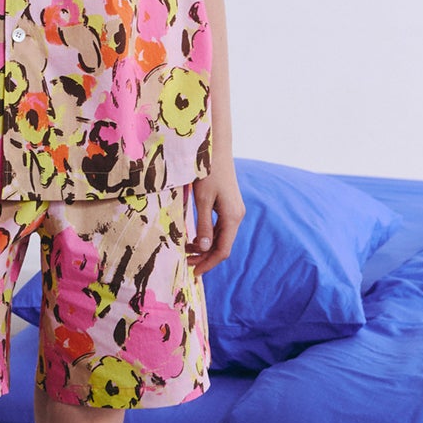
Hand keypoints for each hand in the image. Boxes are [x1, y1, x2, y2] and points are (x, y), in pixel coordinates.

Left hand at [187, 160, 244, 275]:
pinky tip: (195, 238)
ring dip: (205, 247)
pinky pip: (220, 228)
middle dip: (205, 258)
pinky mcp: (229, 205)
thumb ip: (203, 224)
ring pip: (221, 237)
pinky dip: (208, 236)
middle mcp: (237, 216)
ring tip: (186, 251)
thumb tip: (204, 248)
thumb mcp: (202, 199)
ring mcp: (234, 211)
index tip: (192, 272)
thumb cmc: (207, 171)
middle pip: (223, 246)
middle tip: (185, 263)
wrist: (217, 149)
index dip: (208, 263)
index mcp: (232, 217)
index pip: (222, 250)